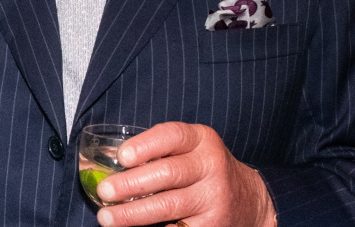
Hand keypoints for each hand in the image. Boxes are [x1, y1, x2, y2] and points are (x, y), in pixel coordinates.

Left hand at [93, 122, 274, 226]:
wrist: (249, 201)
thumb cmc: (205, 170)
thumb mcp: (193, 149)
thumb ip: (161, 151)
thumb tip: (109, 164)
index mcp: (202, 141)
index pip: (172, 136)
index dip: (145, 146)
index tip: (122, 157)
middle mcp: (211, 167)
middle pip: (167, 173)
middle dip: (131, 184)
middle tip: (104, 191)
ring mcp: (213, 198)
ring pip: (169, 205)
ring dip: (133, 213)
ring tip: (107, 216)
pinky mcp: (212, 226)